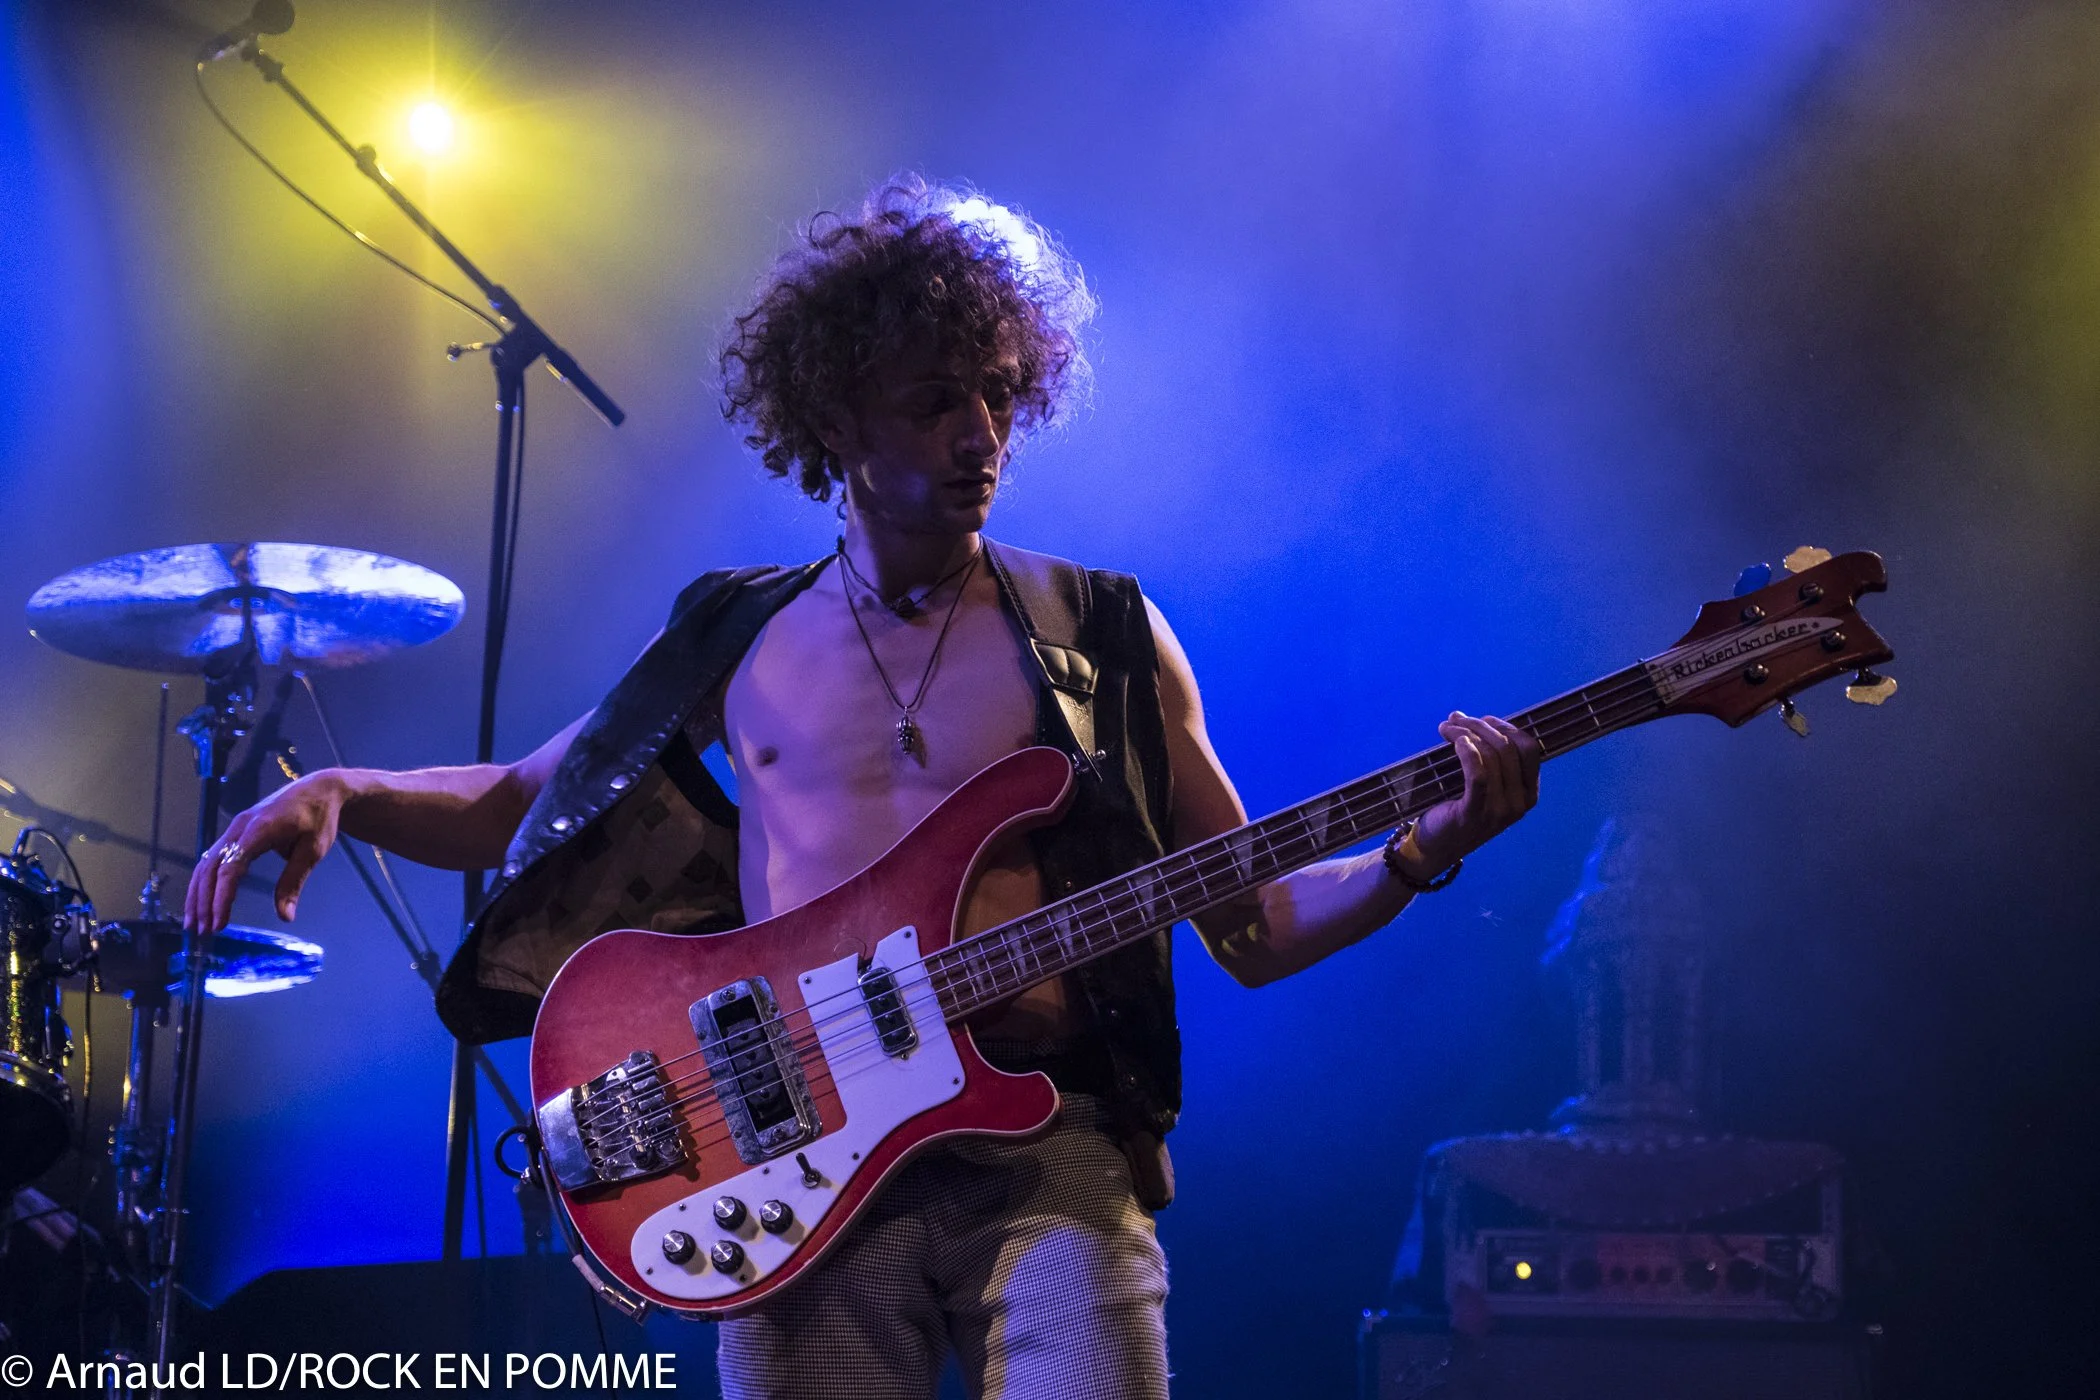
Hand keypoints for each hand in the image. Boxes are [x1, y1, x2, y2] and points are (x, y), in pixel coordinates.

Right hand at [183, 772, 346, 932]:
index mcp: (260, 829)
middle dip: (203, 901)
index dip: (222, 896)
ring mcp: (235, 828)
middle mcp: (239, 827)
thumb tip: (285, 917)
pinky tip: (200, 902)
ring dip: (197, 894)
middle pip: (211, 867)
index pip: (231, 867)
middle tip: (202, 931)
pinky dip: (204, 882)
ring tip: (194, 924)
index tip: (219, 922)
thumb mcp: (313, 851)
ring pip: (206, 863)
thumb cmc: (319, 819)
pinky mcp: (235, 833)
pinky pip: (213, 858)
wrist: (319, 789)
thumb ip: (294, 882)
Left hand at [1405, 712, 1541, 874]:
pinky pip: (1478, 775)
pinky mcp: (1474, 813)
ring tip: (1446, 728)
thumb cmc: (1459, 809)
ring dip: (1466, 733)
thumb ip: (1486, 756)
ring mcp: (1499, 811)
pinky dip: (1468, 752)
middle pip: (1508, 748)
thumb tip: (1466, 717)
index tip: (1483, 719)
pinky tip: (1456, 741)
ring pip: (1491, 756)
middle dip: (1480, 726)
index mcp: (1528, 793)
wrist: (1436, 847)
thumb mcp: (1485, 785)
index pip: (1530, 748)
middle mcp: (1519, 803)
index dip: (1507, 727)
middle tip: (1455, 720)